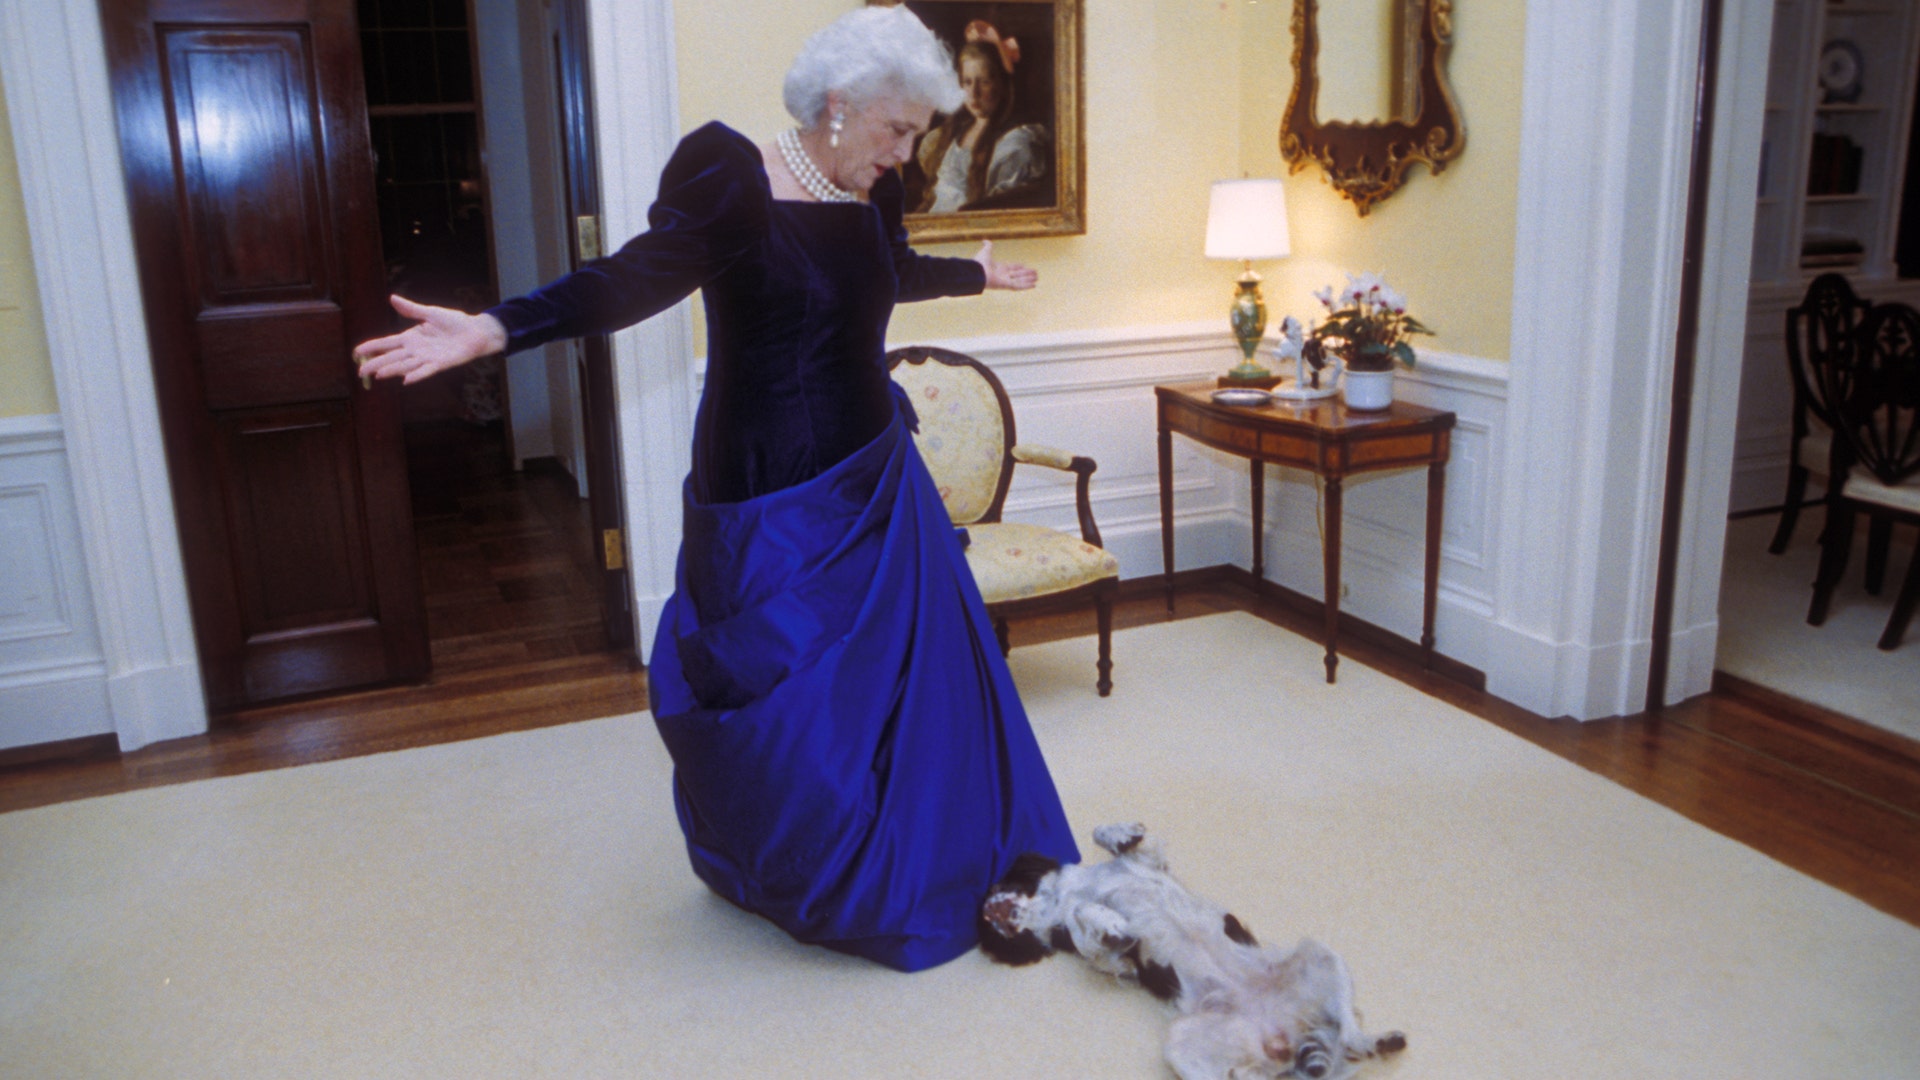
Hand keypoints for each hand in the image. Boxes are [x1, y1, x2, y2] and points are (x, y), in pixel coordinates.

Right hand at [351, 295, 506, 384]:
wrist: (475, 331)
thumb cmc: (454, 322)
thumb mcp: (430, 313)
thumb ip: (411, 309)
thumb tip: (392, 298)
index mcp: (411, 337)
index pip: (386, 343)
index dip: (372, 347)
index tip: (356, 352)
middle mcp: (416, 350)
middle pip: (392, 357)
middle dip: (376, 364)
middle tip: (360, 372)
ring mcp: (427, 358)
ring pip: (405, 365)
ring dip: (392, 370)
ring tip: (378, 375)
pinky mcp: (440, 364)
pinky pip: (426, 371)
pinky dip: (417, 375)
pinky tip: (406, 380)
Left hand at [974, 241, 1037, 290]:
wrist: (976, 273)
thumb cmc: (979, 264)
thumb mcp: (985, 252)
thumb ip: (988, 246)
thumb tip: (985, 240)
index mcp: (999, 268)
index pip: (1011, 267)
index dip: (1017, 266)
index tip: (1024, 265)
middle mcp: (1003, 275)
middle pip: (1017, 274)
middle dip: (1026, 273)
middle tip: (1035, 272)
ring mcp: (1005, 281)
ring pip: (1020, 280)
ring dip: (1029, 279)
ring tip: (1037, 277)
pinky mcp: (1006, 286)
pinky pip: (1019, 286)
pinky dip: (1026, 286)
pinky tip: (1034, 285)